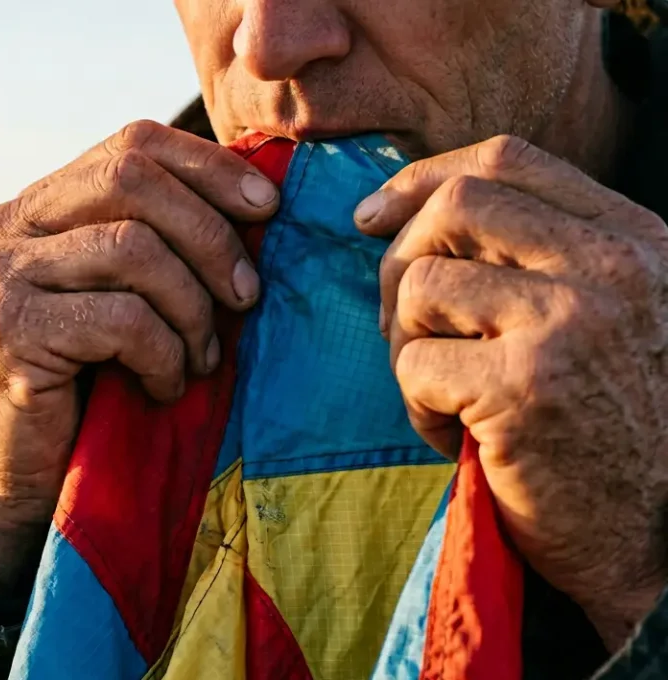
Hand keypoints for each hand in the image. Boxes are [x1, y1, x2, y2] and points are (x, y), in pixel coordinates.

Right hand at [0, 121, 278, 596]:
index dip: (209, 165)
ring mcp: (4, 275)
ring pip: (134, 249)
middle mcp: (10, 225)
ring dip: (191, 310)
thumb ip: (160, 241)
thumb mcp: (124, 295)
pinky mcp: (12, 331)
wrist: (15, 473)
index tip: (267, 208)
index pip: (132, 143)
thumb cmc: (88, 382)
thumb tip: (262, 198)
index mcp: (40, 204)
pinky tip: (162, 387)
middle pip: (133, 181)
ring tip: (200, 358)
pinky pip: (123, 319)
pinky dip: (163, 356)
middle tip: (247, 297)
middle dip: (211, 237)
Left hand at [357, 135, 667, 648]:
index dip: (422, 179)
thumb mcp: (613, 318)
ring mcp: (572, 322)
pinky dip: (416, 407)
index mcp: (637, 240)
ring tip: (443, 395)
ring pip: (420, 284)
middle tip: (399, 323)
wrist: (661, 541)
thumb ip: (545, 259)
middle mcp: (615, 267)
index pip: (509, 160)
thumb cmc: (620, 432)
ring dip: (405, 343)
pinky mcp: (526, 386)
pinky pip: (413, 364)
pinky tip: (458, 438)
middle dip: (398, 257)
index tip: (372, 216)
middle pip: (456, 204)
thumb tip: (408, 212)